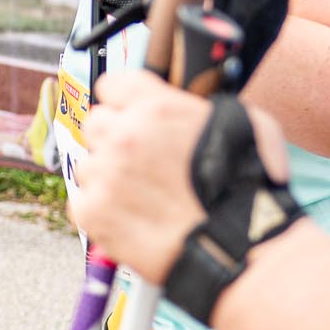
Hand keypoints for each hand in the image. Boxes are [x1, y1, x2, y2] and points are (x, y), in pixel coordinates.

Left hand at [67, 70, 292, 285]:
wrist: (240, 244)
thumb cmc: (247, 189)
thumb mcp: (246, 124)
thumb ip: (203, 109)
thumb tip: (184, 111)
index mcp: (156, 107)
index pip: (112, 85)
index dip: (124, 104)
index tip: (132, 118)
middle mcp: (125, 135)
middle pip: (96, 125)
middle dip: (114, 141)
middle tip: (141, 165)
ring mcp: (106, 174)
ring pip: (88, 166)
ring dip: (108, 179)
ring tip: (142, 199)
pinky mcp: (94, 212)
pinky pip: (82, 204)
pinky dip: (101, 213)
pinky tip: (130, 219)